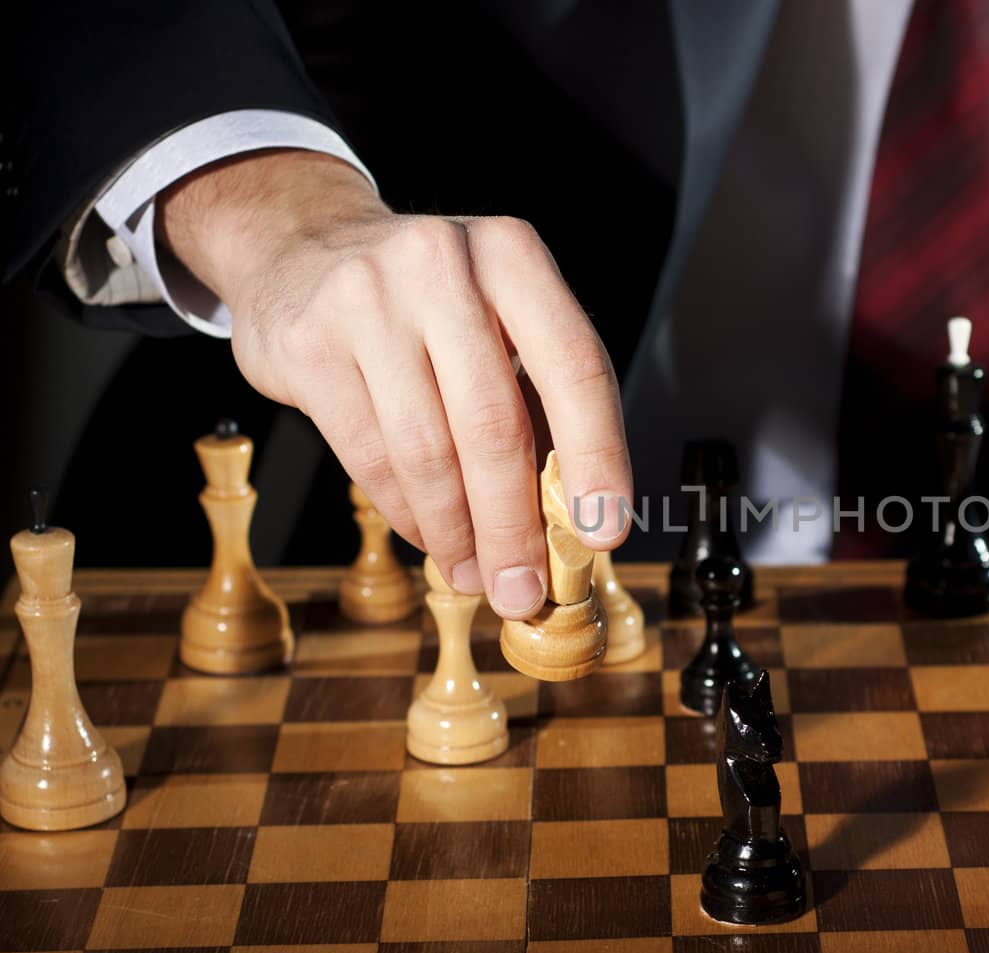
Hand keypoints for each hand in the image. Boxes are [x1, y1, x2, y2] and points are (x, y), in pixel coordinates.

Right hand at [157, 150, 631, 618]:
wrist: (302, 246)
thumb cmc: (427, 302)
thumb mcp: (497, 315)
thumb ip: (540, 400)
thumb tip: (575, 521)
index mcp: (512, 256)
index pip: (575, 367)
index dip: (599, 457)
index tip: (605, 530)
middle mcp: (442, 266)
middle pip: (495, 423)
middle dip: (515, 524)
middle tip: (527, 589)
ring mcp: (367, 300)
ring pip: (428, 450)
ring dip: (458, 532)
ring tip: (479, 574)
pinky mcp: (309, 345)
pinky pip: (371, 455)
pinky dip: (408, 513)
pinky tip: (432, 539)